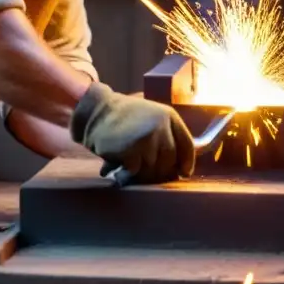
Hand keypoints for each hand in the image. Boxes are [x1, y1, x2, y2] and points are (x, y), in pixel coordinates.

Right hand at [69, 82, 194, 185]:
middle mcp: (161, 126)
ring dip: (143, 172)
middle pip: (170, 161)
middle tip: (149, 172)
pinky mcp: (131, 150)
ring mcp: (147, 138)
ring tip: (133, 166)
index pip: (187, 145)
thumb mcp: (151, 116)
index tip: (183, 173)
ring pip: (153, 168)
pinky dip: (129, 171)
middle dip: (161, 171)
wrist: (96, 111)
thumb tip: (181, 165)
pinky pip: (136, 171)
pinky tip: (122, 164)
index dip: (187, 162)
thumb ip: (167, 134)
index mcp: (169, 116)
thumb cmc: (124, 117)